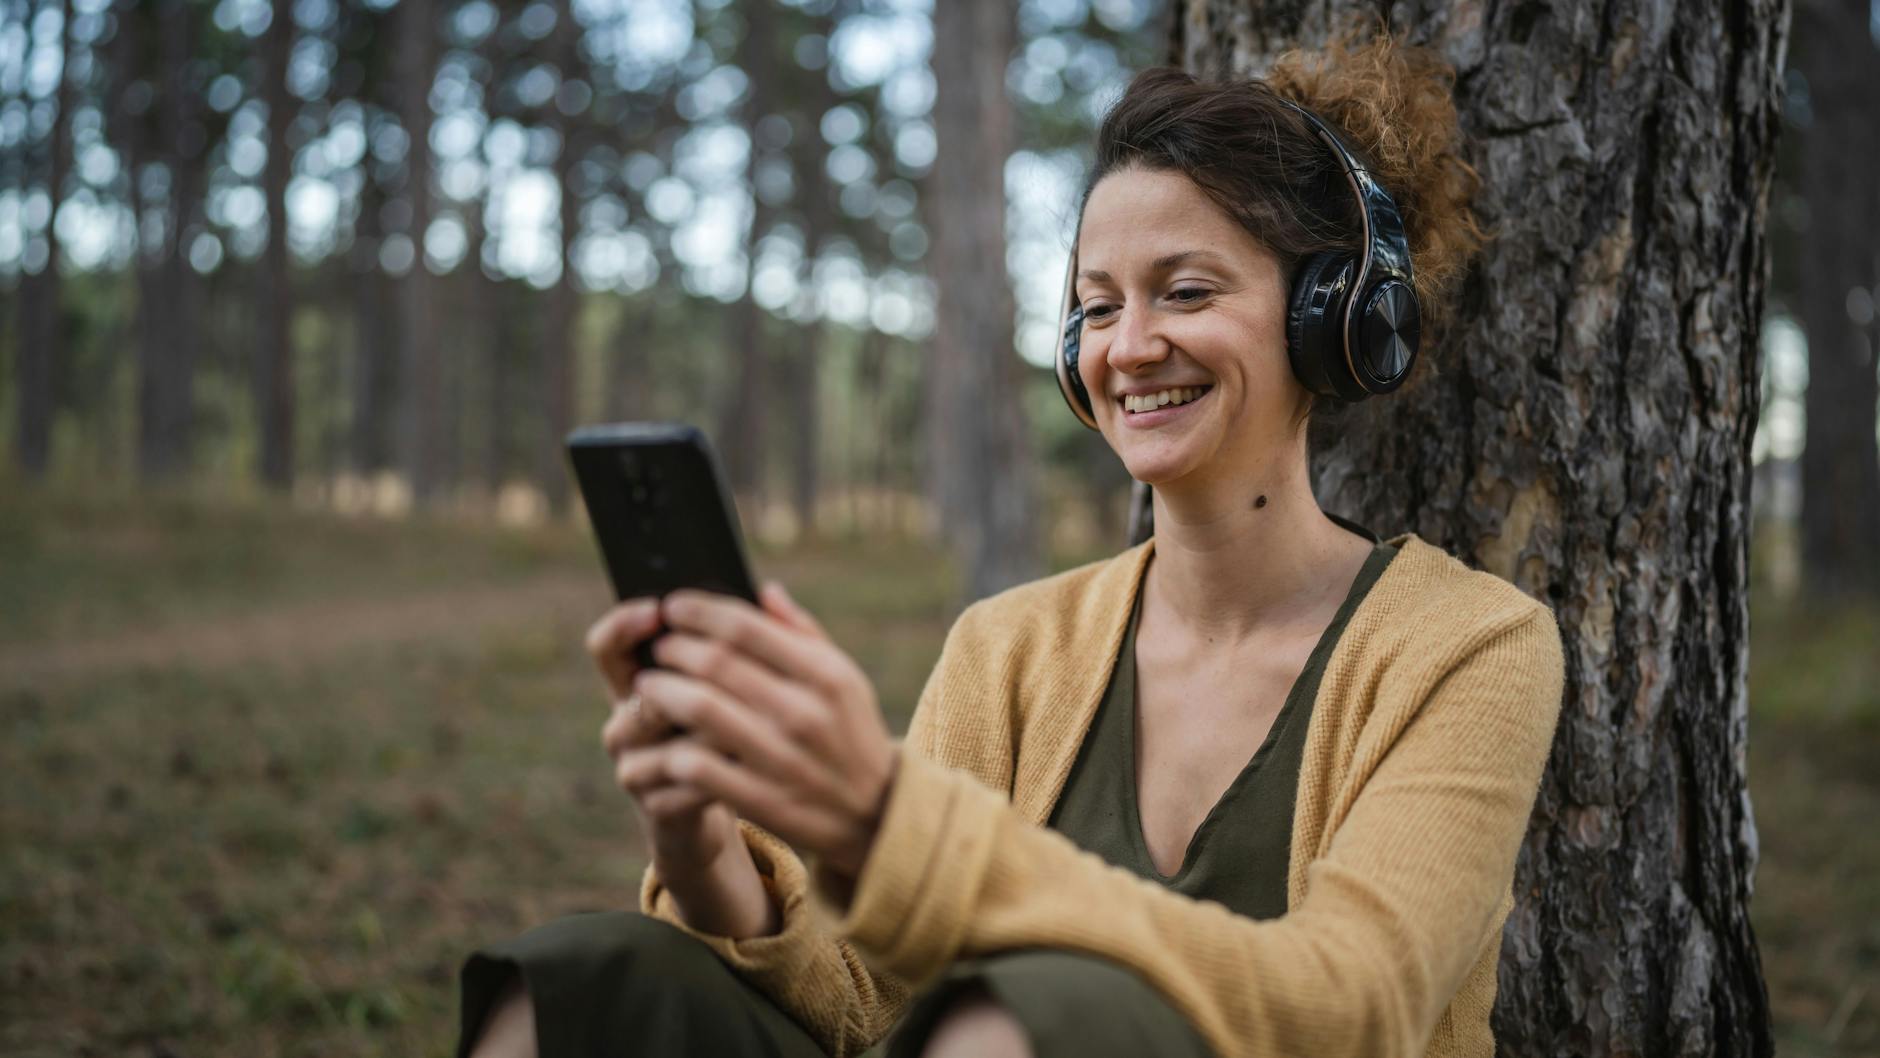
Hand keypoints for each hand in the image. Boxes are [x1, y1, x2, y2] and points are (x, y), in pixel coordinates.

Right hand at [588, 599, 736, 872]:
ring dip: (710, 727)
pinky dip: (719, 772)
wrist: (734, 802)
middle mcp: (626, 721)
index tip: (658, 609)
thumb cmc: (735, 728)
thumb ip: (749, 642)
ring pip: (667, 736)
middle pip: (640, 689)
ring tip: (748, 720)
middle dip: (688, 678)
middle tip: (727, 670)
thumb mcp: (740, 685)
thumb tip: (769, 591)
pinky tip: (748, 765)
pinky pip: (684, 782)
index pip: (608, 646)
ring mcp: (634, 764)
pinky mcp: (654, 806)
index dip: (623, 624)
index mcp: (641, 681)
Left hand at [635, 582, 898, 882]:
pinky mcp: (762, 800)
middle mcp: (805, 713)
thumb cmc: (851, 733)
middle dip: (674, 648)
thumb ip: (805, 634)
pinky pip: (698, 766)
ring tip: (649, 687)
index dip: (699, 611)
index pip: (746, 627)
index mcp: (826, 675)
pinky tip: (664, 739)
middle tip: (659, 647)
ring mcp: (783, 758)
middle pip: (716, 663)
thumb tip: (762, 591)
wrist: (877, 816)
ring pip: (700, 709)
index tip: (674, 606)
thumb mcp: (846, 679)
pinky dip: (672, 747)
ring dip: (662, 692)